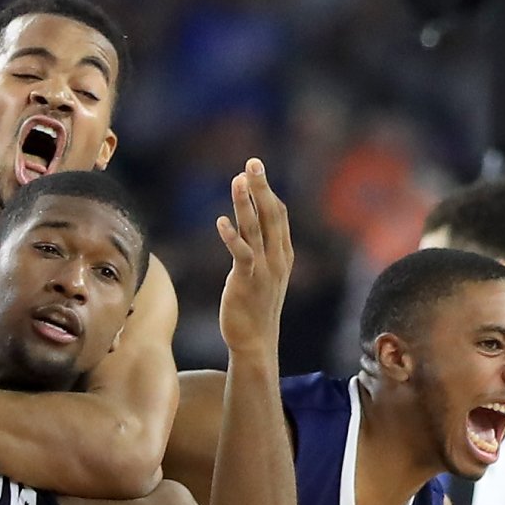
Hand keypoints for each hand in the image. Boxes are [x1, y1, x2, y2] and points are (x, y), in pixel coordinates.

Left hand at [216, 159, 293, 359]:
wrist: (256, 341)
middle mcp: (277, 258)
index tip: (256, 169)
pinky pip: (241, 255)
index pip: (279, 215)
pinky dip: (232, 237)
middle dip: (262, 188)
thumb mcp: (264, 273)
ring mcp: (264, 270)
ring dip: (246, 204)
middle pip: (271, 215)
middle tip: (253, 162)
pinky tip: (221, 222)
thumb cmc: (255, 306)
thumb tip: (248, 225)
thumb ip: (259, 248)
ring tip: (238, 180)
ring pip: (256, 230)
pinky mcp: (247, 282)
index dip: (268, 191)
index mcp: (283, 254)